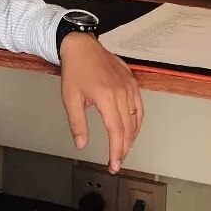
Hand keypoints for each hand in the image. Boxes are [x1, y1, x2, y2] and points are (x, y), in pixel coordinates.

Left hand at [59, 32, 143, 173]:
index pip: (117, 132)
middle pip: (128, 128)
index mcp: (106, 97)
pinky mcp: (132, 82)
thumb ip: (77, 123)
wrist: (82, 46)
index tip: (114, 165)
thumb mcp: (70, 98)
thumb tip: (82, 144)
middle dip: (123, 148)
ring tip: (123, 149)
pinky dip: (138, 121)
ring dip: (131, 137)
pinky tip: (132, 129)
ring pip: (137, 119)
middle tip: (117, 162)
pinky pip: (140, 106)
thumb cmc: (75, 70)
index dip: (117, 151)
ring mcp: (129, 87)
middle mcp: (122, 93)